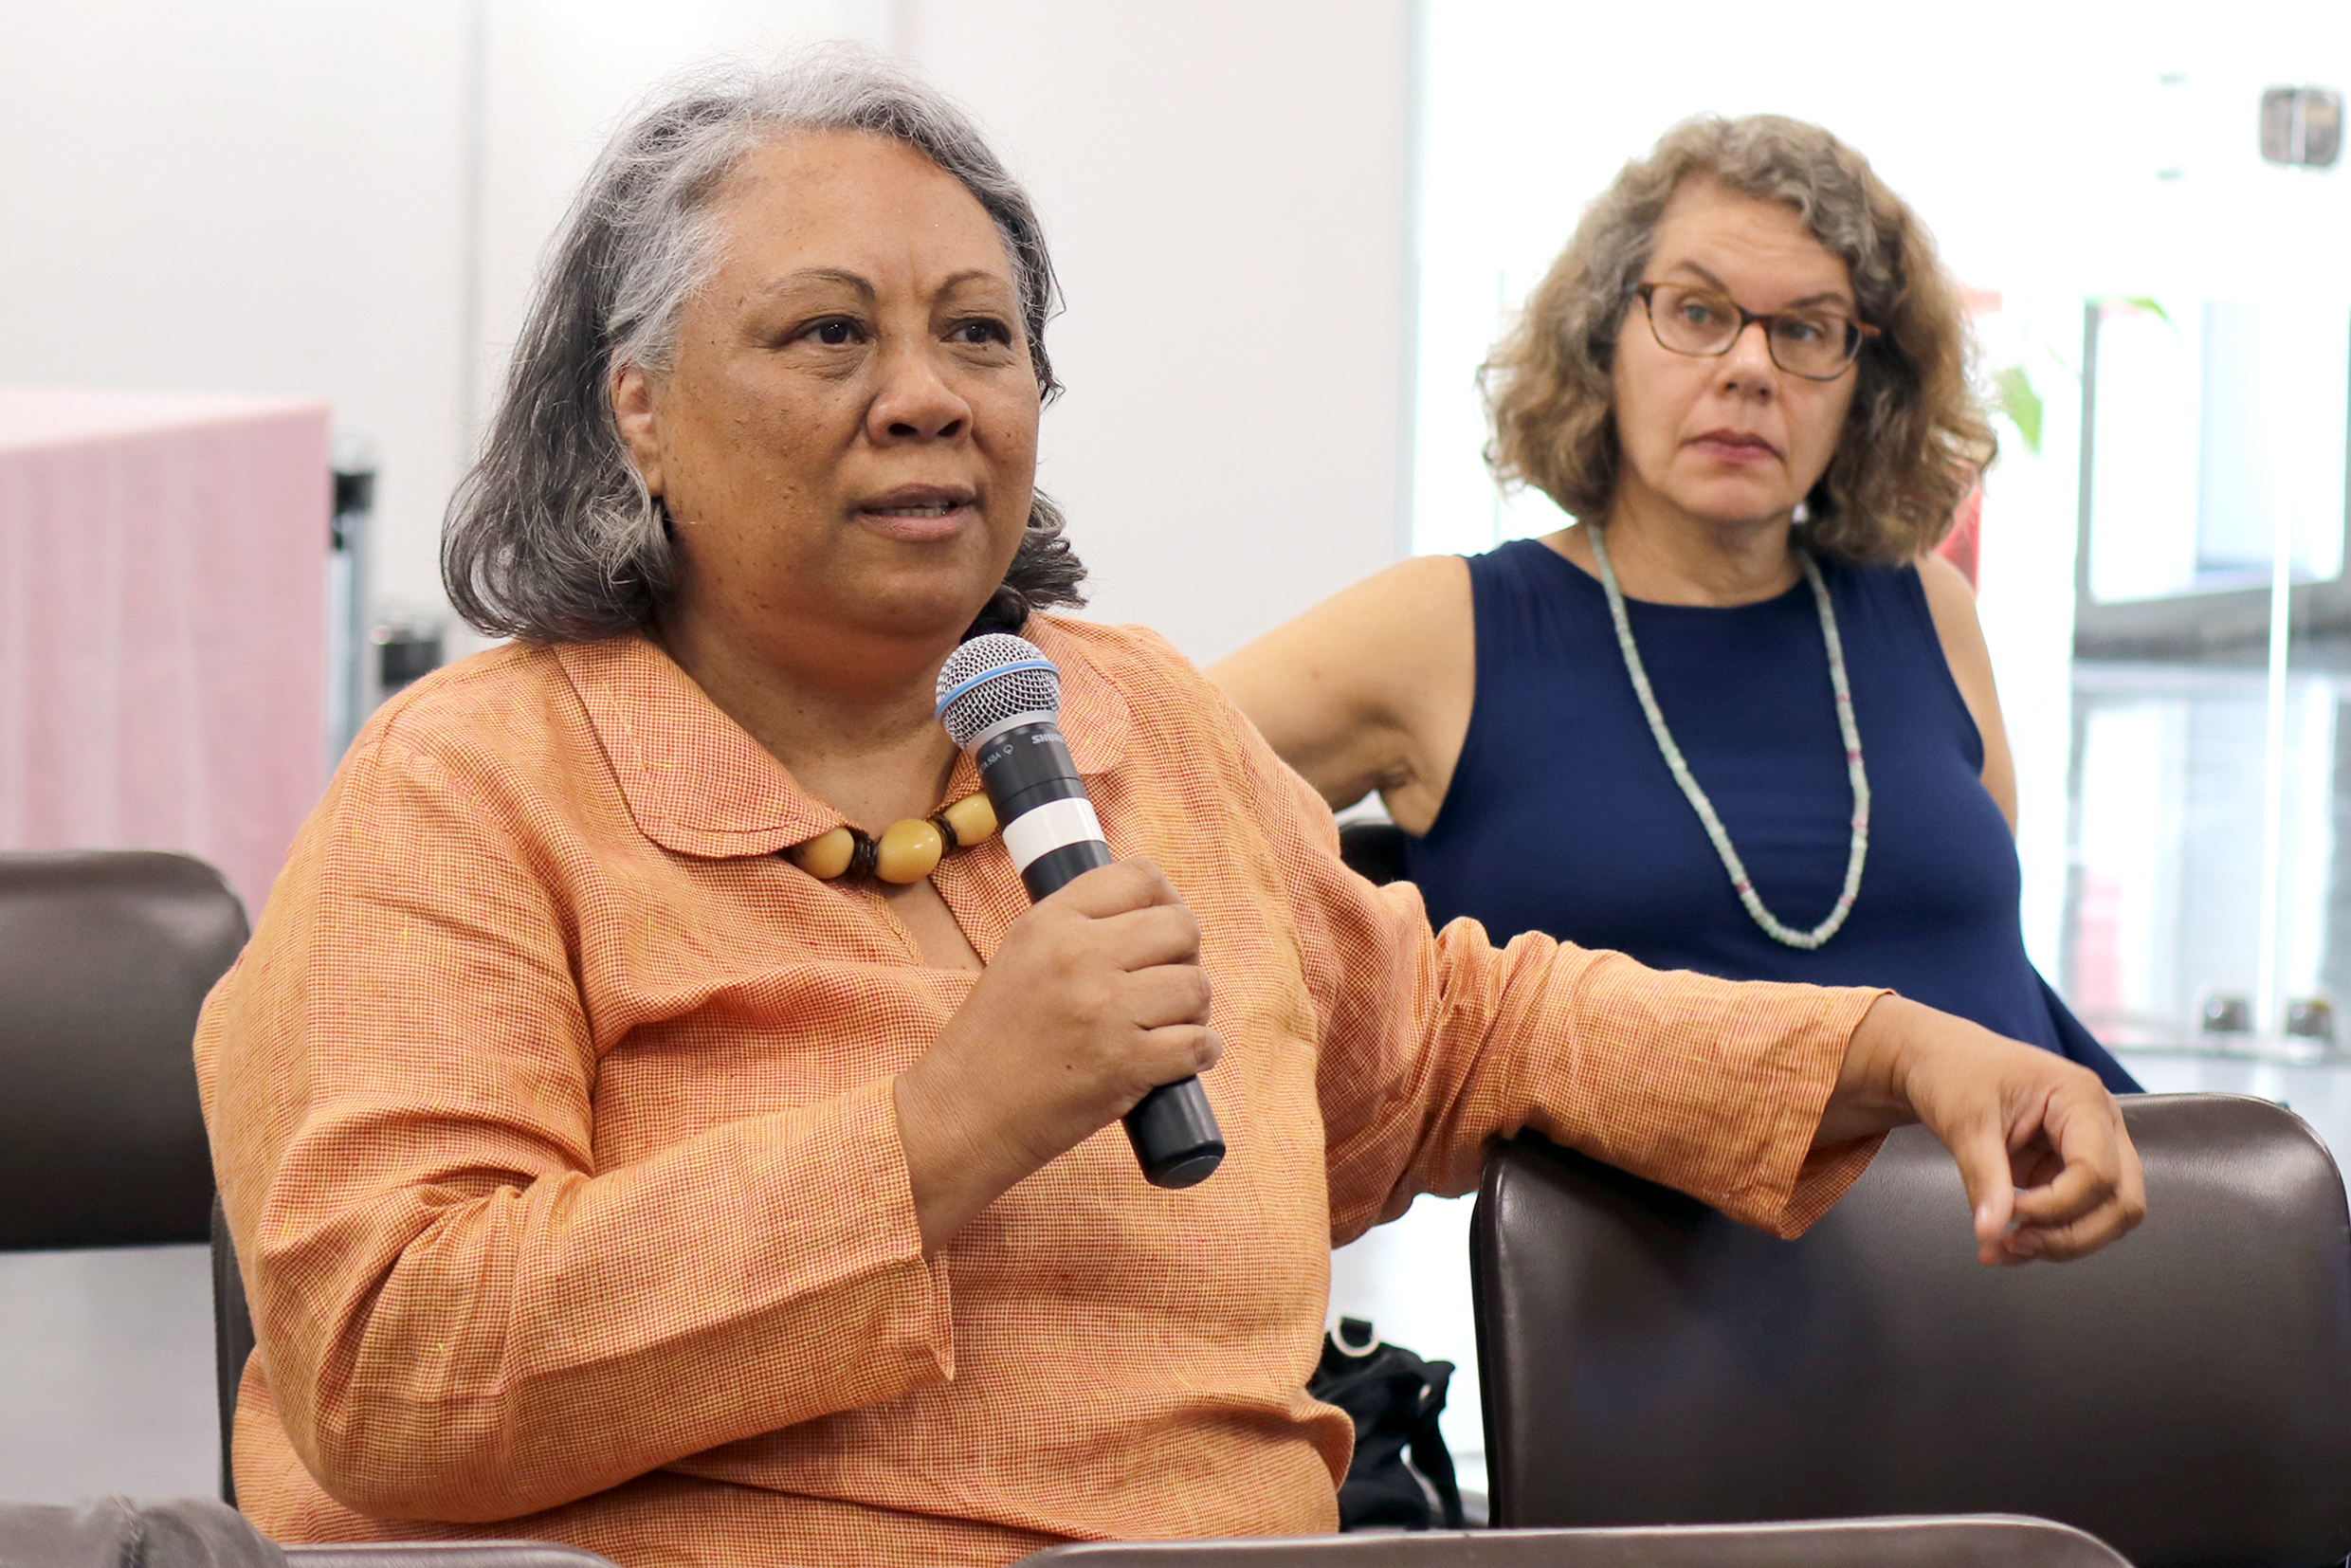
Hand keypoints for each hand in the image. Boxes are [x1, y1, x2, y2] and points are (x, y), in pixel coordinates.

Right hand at [893, 858, 1219, 1250]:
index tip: (1162, 934)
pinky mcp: (1124, 1063)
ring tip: (1168, 1027)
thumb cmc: (991, 1042)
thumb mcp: (1021, 956)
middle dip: (1186, 957)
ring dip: (1194, 1010)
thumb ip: (1078, 929)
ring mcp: (1104, 1009)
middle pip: (1182, 927)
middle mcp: (1079, 955)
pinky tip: (1179, 1059)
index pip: (1141, 877)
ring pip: (1196, 986)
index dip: (1166, 903)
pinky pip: (1200, 1043)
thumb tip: (1155, 916)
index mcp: (1051, 922)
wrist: (958, 1116)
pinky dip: (1201, 1053)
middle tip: (1166, 987)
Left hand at [1825, 995, 2145, 1265]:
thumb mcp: (1964, 1122)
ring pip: (2106, 1217)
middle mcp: (2101, 1122)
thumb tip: (1990, 1232)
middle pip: (2120, 1201)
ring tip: (2000, 1250)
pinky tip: (2004, 1244)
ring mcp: (2092, 1148)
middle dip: (2070, 1236)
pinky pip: (2076, 1217)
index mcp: (2081, 1097)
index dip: (2056, 1206)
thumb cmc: (1955, 1074)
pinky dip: (2045, 1237)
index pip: (2096, 1171)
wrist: (1940, 1062)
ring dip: (2059, 1244)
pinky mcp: (2071, 1171)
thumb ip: (1983, 1178)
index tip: (2007, 1214)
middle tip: (2012, 1245)